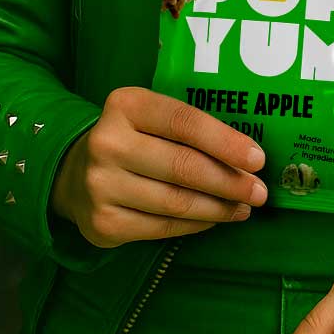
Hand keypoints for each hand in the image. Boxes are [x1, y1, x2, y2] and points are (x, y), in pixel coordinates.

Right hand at [49, 87, 267, 246]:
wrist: (74, 173)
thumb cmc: (133, 138)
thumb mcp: (152, 117)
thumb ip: (189, 130)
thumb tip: (247, 159)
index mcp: (126, 105)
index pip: (184, 122)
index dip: (225, 142)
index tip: (258, 159)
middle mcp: (108, 143)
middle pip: (183, 166)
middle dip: (229, 181)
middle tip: (259, 192)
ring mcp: (101, 186)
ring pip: (176, 202)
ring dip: (218, 208)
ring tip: (242, 208)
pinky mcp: (102, 223)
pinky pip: (161, 228)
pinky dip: (195, 225)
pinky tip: (213, 219)